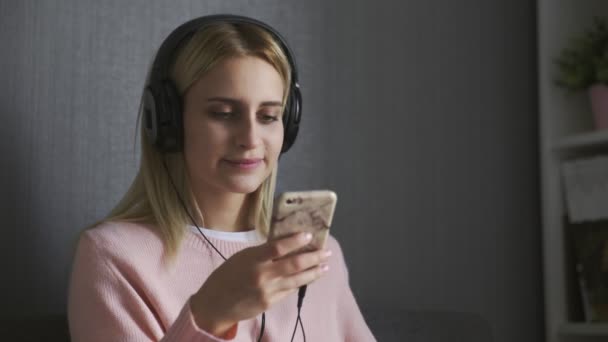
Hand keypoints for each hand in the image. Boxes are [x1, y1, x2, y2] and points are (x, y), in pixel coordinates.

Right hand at [190, 232, 331, 336]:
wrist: (215, 304)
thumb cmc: (227, 275)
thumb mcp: (242, 257)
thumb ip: (262, 252)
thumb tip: (285, 244)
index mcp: (252, 259)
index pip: (278, 247)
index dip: (295, 241)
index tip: (309, 235)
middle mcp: (262, 275)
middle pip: (294, 265)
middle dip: (313, 257)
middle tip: (326, 251)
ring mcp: (268, 291)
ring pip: (297, 280)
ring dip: (314, 272)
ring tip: (325, 266)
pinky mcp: (270, 303)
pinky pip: (289, 290)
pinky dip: (300, 282)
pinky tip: (309, 277)